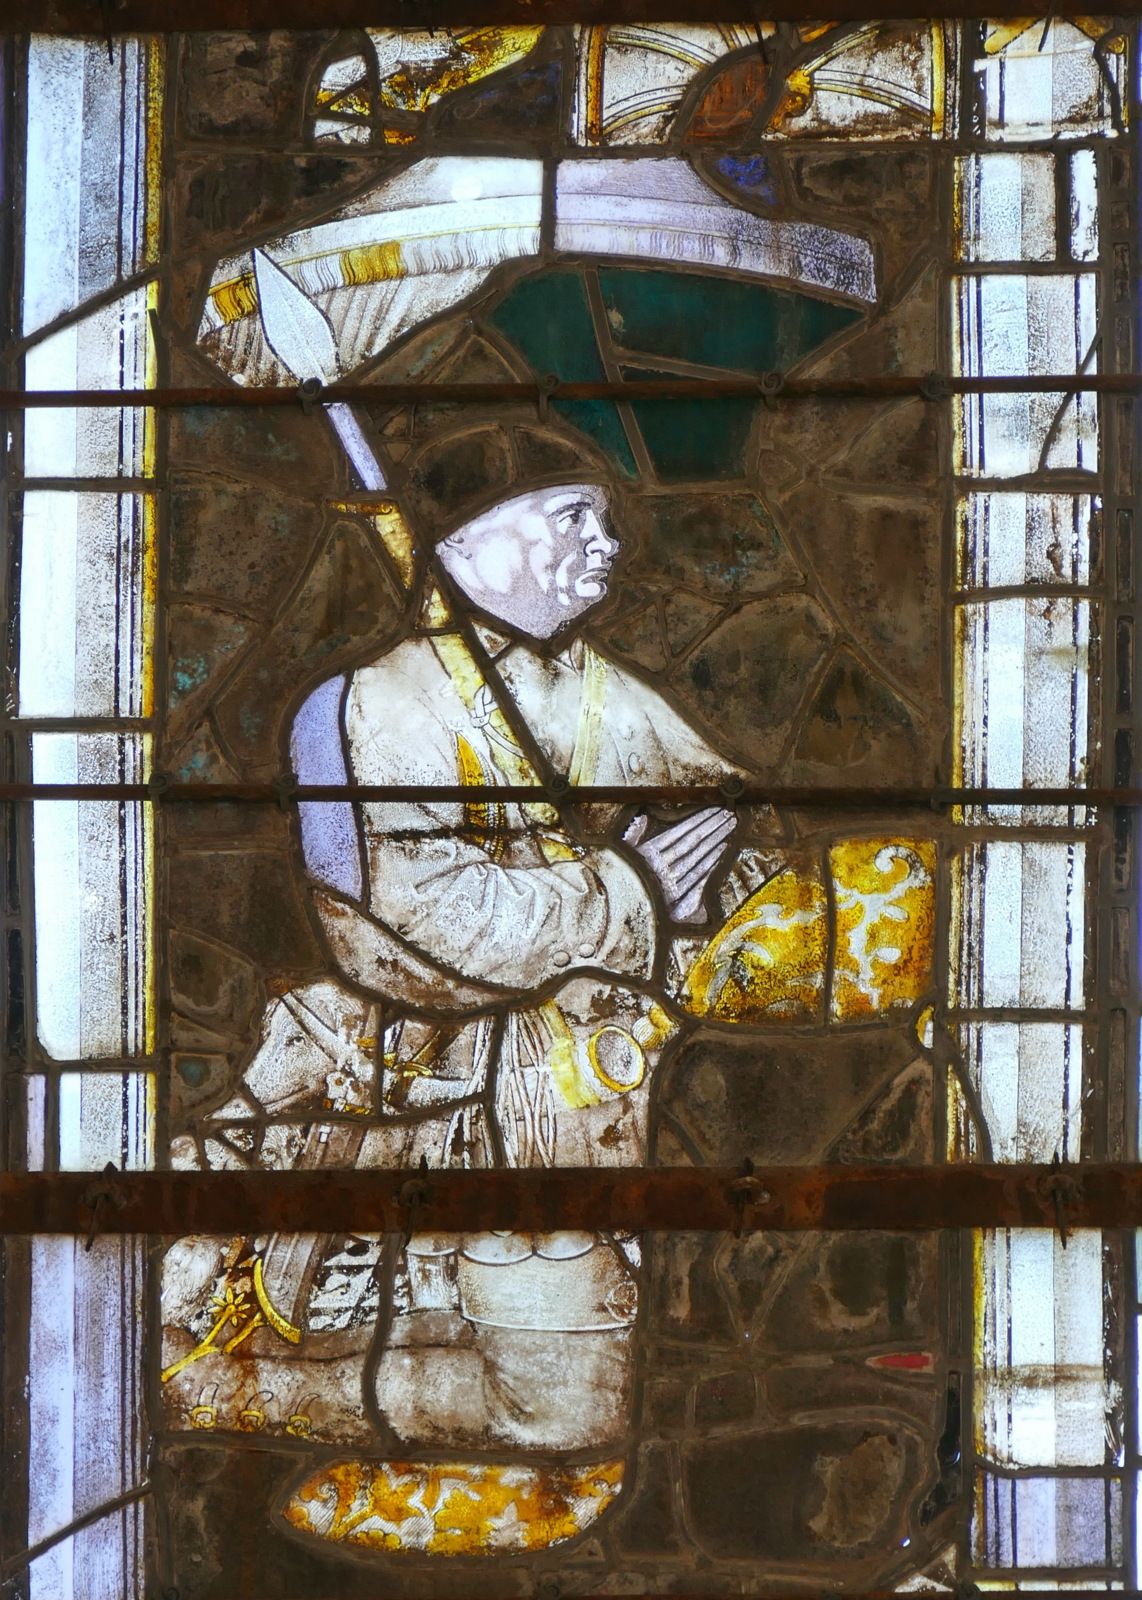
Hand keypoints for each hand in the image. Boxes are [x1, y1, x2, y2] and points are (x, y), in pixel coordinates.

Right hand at [624, 806, 736, 925]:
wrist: (617, 917)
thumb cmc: (618, 882)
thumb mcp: (621, 855)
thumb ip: (633, 834)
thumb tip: (644, 817)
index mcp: (647, 854)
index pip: (679, 833)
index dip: (698, 820)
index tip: (714, 809)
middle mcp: (661, 868)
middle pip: (692, 843)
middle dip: (712, 827)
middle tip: (729, 815)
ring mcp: (671, 884)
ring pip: (699, 858)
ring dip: (716, 841)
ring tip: (729, 827)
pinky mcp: (678, 901)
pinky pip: (698, 878)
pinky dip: (711, 864)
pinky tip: (722, 851)